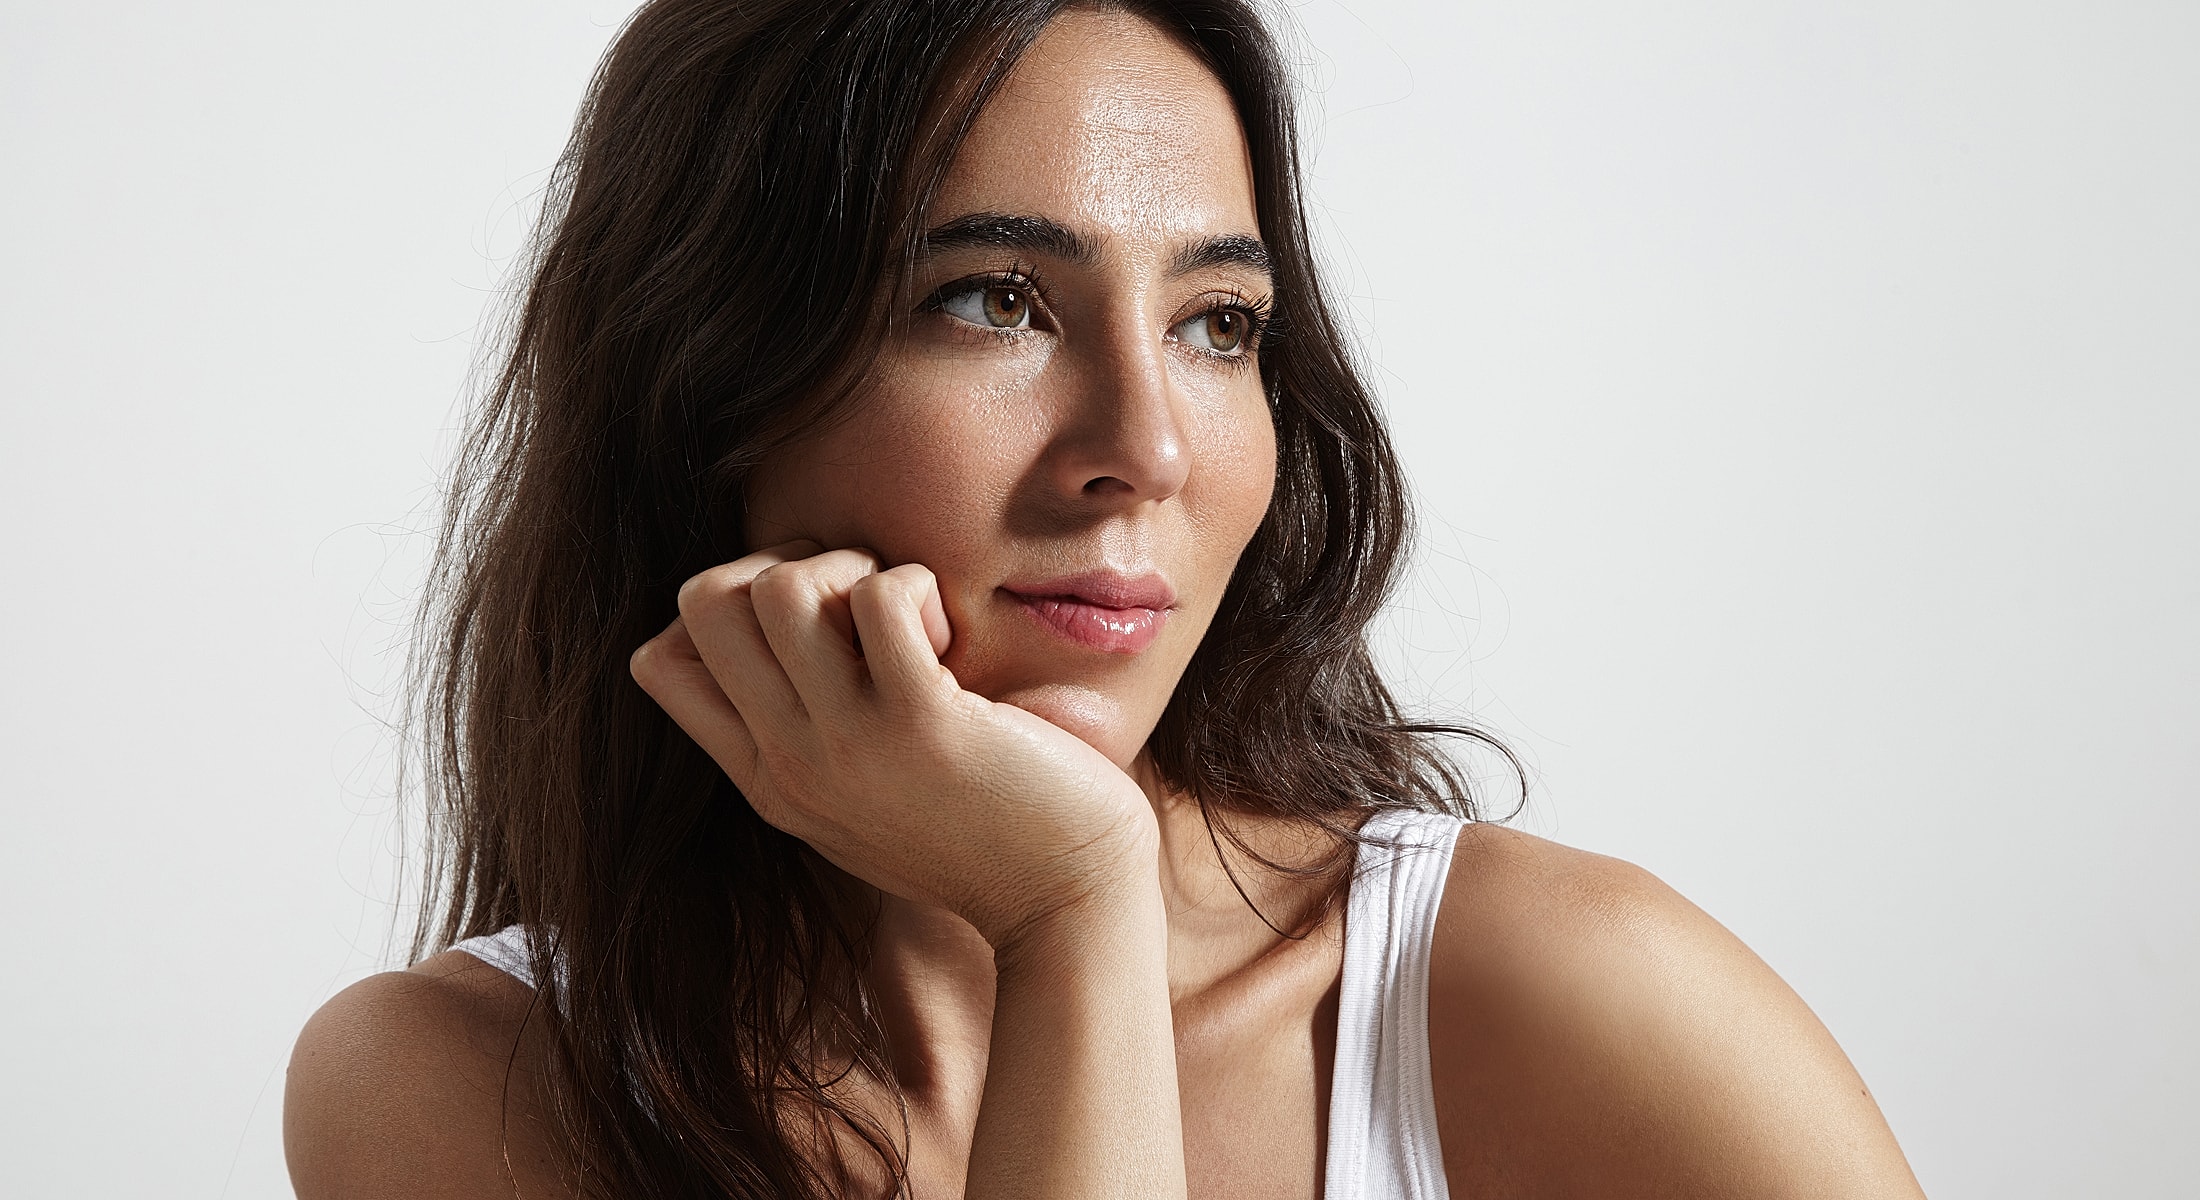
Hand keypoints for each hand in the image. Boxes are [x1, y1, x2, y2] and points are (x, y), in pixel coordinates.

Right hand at [630, 541, 1160, 948]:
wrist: (1066, 903)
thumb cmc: (982, 834)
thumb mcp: (860, 800)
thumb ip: (807, 735)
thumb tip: (774, 614)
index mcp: (766, 780)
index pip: (659, 662)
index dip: (728, 608)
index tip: (809, 625)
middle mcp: (789, 764)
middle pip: (705, 602)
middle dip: (782, 563)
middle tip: (855, 603)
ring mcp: (848, 744)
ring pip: (778, 588)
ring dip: (850, 569)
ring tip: (907, 622)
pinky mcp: (922, 722)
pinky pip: (881, 598)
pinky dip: (913, 587)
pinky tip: (947, 637)